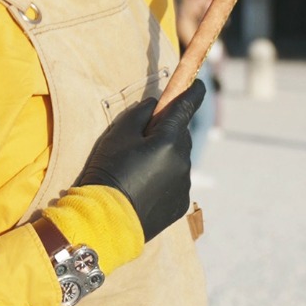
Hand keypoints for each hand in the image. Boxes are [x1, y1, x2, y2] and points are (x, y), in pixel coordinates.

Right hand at [74, 80, 204, 240]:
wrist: (107, 221)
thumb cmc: (109, 172)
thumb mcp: (118, 134)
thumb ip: (140, 114)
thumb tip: (155, 105)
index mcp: (170, 140)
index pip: (187, 106)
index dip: (194, 91)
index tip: (198, 83)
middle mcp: (183, 160)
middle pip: (180, 134)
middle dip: (167, 131)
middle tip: (143, 137)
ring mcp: (184, 184)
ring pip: (178, 159)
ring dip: (165, 156)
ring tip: (137, 169)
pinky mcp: (180, 204)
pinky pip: (175, 181)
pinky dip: (164, 178)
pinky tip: (143, 187)